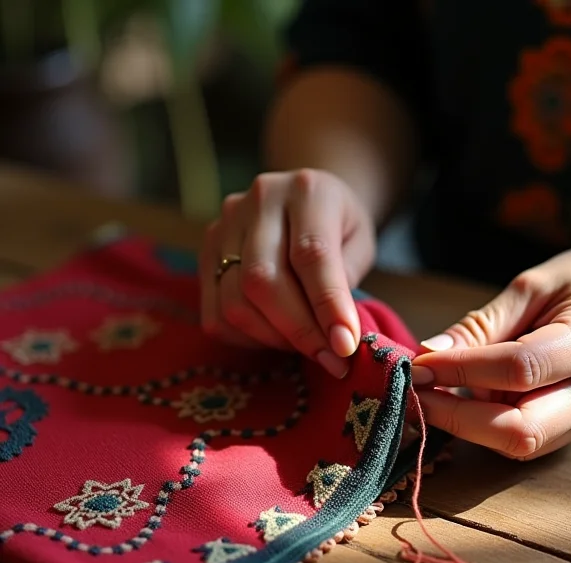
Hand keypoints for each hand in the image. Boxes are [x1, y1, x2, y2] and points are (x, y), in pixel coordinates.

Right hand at [199, 169, 375, 377]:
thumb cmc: (340, 227)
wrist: (306, 199)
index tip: (344, 347)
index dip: (327, 306)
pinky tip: (276, 335)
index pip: (312, 255)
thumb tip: (335, 335)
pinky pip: (216, 315)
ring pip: (235, 302)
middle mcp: (259, 201)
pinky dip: (248, 339)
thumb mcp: (361, 243)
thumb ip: (347, 281)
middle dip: (299, 331)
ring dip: (274, 338)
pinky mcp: (206, 252)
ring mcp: (225, 225)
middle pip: (263, 281)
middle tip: (330, 360)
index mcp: (308, 190)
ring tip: (306, 345)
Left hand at [410, 247, 570, 459]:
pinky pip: (527, 441)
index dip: (461, 370)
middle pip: (521, 430)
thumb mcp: (537, 283)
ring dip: (469, 427)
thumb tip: (430, 354)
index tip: (419, 363)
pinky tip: (468, 401)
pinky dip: (488, 427)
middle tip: (418, 393)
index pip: (519, 368)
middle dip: (458, 419)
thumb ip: (485, 323)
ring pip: (520, 445)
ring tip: (437, 394)